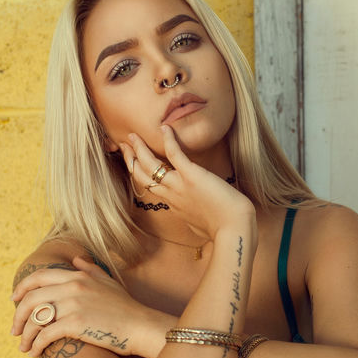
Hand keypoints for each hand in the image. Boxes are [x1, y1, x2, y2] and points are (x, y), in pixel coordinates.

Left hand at [11, 257, 152, 357]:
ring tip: (24, 347)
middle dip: (18, 316)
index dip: (22, 288)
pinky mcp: (75, 324)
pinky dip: (36, 345)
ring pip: (35, 318)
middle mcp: (73, 286)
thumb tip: (75, 261)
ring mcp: (74, 304)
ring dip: (25, 335)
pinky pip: (45, 334)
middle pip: (31, 298)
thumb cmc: (126, 307)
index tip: (14, 301)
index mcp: (78, 276)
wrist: (140, 326)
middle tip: (15, 330)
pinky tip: (35, 352)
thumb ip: (90, 269)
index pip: (39, 277)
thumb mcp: (108, 282)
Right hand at [120, 125, 255, 239]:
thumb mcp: (201, 225)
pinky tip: (165, 128)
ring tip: (133, 135)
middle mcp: (171, 195)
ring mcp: (179, 186)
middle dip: (131, 158)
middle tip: (125, 143)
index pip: (149, 187)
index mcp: (173, 205)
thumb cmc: (223, 229)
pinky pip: (175, 154)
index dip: (138, 173)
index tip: (133, 162)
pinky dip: (168, 140)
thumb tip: (196, 218)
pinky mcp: (192, 176)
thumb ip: (194, 217)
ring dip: (139, 149)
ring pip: (150, 165)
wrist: (233, 230)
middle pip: (141, 176)